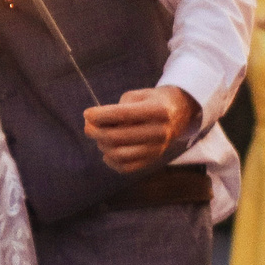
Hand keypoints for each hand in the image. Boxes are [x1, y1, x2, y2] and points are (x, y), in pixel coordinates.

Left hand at [82, 85, 197, 173]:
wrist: (177, 114)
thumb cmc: (149, 102)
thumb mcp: (136, 96)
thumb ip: (116, 109)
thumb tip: (93, 124)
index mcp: (158, 110)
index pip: (123, 114)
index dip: (100, 115)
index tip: (87, 113)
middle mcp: (161, 131)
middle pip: (117, 136)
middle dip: (95, 131)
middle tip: (88, 126)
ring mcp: (158, 149)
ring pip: (119, 154)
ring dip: (102, 146)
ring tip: (99, 137)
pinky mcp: (152, 160)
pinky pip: (125, 167)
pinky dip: (110, 161)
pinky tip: (107, 151)